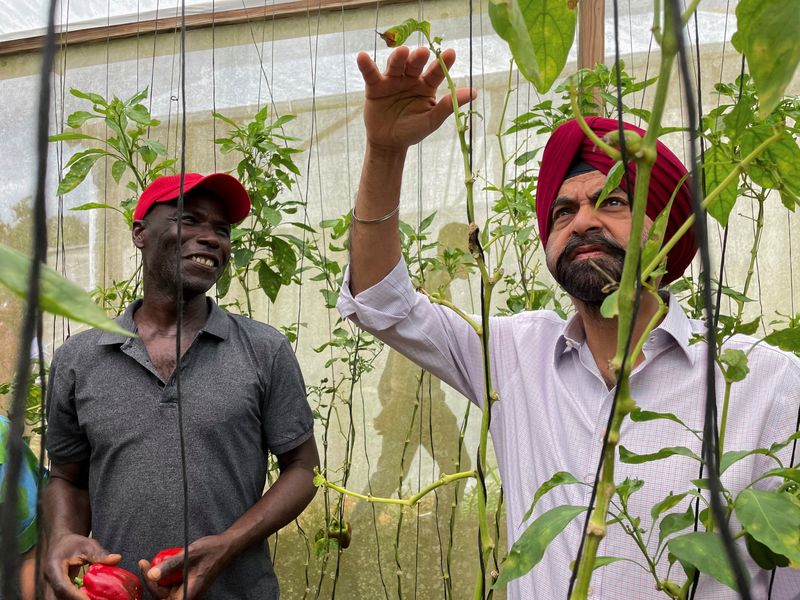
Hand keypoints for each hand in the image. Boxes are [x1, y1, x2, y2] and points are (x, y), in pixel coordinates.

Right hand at [44, 534, 120, 599]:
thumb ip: (99, 554)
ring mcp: (50, 589)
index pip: (62, 586)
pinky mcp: (56, 593)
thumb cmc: (74, 543)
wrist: (60, 544)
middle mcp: (49, 581)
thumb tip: (117, 558)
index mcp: (54, 568)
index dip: (76, 596)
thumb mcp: (87, 545)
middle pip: (58, 598)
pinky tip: (90, 598)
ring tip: (94, 599)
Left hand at [139, 534, 230, 599]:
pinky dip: (165, 574)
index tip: (145, 567)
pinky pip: (171, 583)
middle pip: (162, 595)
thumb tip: (151, 574)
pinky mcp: (187, 584)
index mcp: (190, 592)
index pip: (162, 597)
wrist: (226, 546)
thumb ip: (171, 565)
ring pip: (166, 590)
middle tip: (145, 563)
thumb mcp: (190, 554)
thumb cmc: (211, 550)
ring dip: (158, 577)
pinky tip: (163, 562)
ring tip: (151, 562)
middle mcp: (188, 594)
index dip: (151, 585)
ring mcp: (187, 589)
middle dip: (151, 581)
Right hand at [357, 45, 475, 150]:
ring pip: (395, 65)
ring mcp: (392, 80)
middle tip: (423, 53)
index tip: (451, 53)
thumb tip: (474, 93)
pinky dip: (366, 65)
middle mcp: (410, 79)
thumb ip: (448, 105)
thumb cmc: (412, 131)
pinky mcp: (375, 86)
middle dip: (418, 58)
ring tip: (402, 52)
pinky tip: (362, 56)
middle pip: (415, 64)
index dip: (443, 63)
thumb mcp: (432, 120)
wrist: (389, 143)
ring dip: (398, 58)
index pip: (436, 72)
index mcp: (427, 85)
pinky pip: (370, 73)